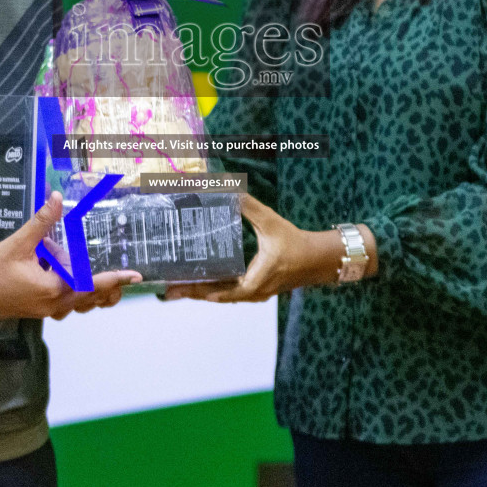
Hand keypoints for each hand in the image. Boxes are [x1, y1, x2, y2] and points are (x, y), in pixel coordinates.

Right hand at [0, 192, 140, 318]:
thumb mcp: (18, 243)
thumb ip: (41, 222)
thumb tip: (56, 198)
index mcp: (54, 290)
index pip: (92, 284)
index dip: (115, 278)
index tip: (135, 275)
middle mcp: (54, 304)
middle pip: (91, 296)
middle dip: (105, 285)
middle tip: (116, 271)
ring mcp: (47, 310)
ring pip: (79, 301)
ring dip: (86, 287)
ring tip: (83, 269)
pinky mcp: (39, 309)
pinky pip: (65, 302)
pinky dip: (70, 289)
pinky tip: (58, 271)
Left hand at [162, 194, 343, 303]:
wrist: (318, 259)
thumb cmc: (296, 243)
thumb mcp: (271, 222)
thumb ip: (249, 207)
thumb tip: (229, 190)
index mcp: (255, 281)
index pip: (223, 292)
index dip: (200, 291)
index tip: (180, 288)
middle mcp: (253, 292)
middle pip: (216, 296)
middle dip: (192, 293)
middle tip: (167, 291)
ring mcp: (255, 293)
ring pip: (222, 296)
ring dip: (202, 292)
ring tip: (178, 287)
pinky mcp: (256, 289)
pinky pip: (230, 292)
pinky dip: (215, 288)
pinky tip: (202, 281)